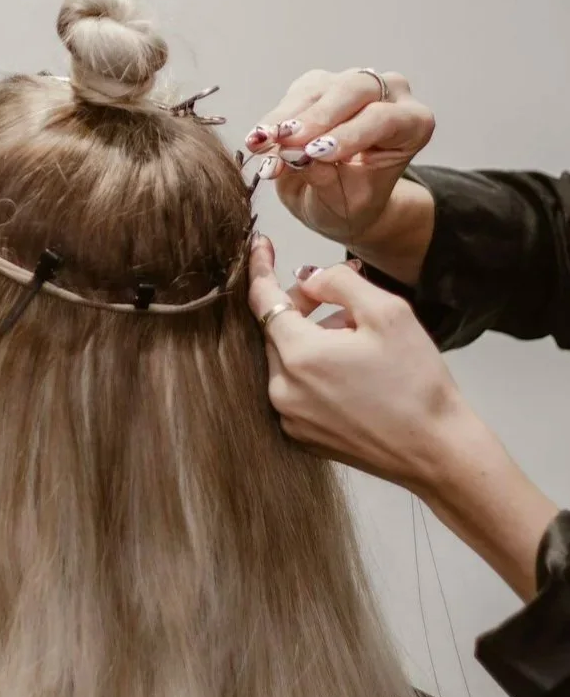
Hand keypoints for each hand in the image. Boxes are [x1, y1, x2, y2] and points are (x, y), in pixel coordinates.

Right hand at [246, 68, 433, 245]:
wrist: (341, 201)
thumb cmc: (353, 205)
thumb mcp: (344, 206)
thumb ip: (326, 181)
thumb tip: (296, 157)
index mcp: (412, 125)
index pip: (384, 120)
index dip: (349, 134)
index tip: (317, 153)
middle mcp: (389, 95)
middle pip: (355, 89)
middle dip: (318, 116)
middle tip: (286, 140)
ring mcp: (352, 84)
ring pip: (319, 88)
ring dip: (287, 117)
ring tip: (262, 144)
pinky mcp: (320, 85)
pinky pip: (295, 94)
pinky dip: (274, 119)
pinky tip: (258, 140)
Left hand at [247, 236, 558, 599]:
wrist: (436, 451)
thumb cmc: (417, 383)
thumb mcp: (388, 313)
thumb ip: (339, 283)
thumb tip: (308, 278)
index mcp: (299, 357)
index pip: (263, 300)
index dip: (260, 267)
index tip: (261, 245)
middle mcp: (282, 390)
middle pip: (276, 330)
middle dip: (301, 305)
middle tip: (337, 295)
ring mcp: (289, 418)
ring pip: (287, 359)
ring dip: (311, 338)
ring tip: (355, 335)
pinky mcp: (301, 437)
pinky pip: (295, 388)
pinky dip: (313, 369)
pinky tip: (350, 367)